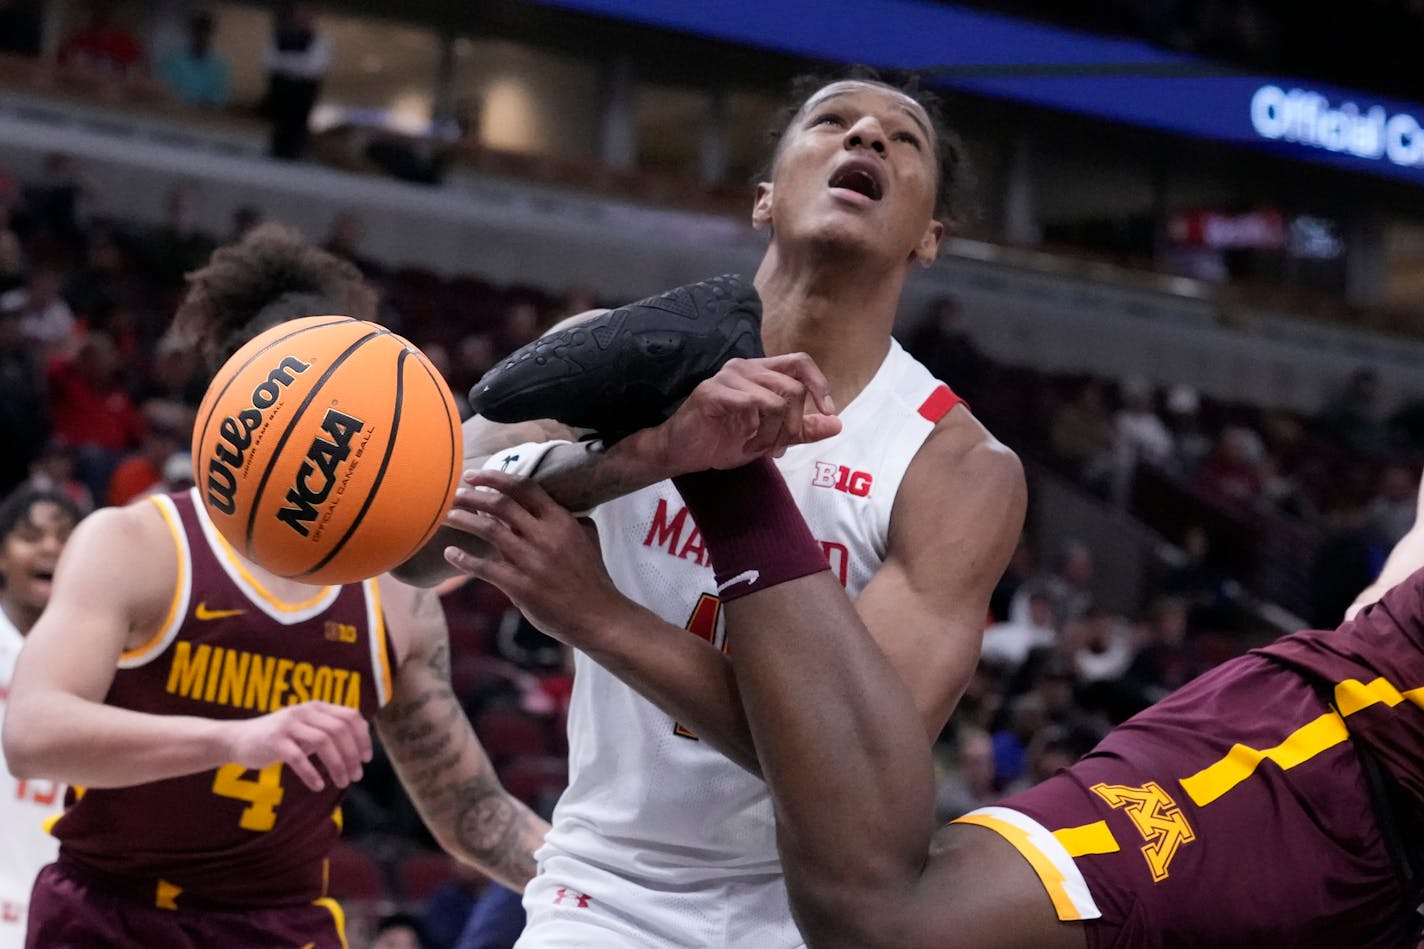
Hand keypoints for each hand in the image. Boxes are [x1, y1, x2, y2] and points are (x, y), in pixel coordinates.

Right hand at [222, 701, 371, 791]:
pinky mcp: (274, 741)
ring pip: (323, 742)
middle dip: (352, 755)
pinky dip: (311, 773)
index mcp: (317, 707)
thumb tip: (361, 747)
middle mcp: (305, 711)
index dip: (363, 737)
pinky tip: (318, 786)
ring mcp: (288, 725)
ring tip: (342, 782)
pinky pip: (298, 758)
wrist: (239, 739)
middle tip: (356, 776)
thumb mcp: (308, 730)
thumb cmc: (282, 738)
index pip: (350, 716)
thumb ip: (330, 732)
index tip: (366, 759)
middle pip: (339, 730)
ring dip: (337, 765)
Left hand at [442, 470, 636, 646]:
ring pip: (489, 531)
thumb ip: (572, 519)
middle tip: (453, 493)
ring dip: (463, 521)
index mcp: (561, 521)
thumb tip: (561, 507)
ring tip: (446, 517)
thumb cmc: (592, 578)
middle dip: (472, 496)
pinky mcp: (521, 586)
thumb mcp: (589, 538)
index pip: (523, 488)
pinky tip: (450, 554)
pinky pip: (485, 568)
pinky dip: (464, 559)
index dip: (495, 478)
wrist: (598, 615)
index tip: (474, 475)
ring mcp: (532, 561)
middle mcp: (545, 536)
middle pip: (501, 505)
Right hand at [633, 353, 841, 476]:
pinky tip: (745, 443)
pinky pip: (753, 405)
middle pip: (794, 387)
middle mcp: (746, 367)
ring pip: (777, 400)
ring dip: (774, 433)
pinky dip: (756, 431)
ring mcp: (728, 377)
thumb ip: (803, 429)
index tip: (827, 413)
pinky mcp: (713, 391)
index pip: (801, 363)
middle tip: (778, 448)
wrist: (682, 453)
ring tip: (758, 447)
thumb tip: (837, 423)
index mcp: (761, 372)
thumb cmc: (722, 440)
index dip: (819, 385)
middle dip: (793, 425)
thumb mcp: (771, 437)